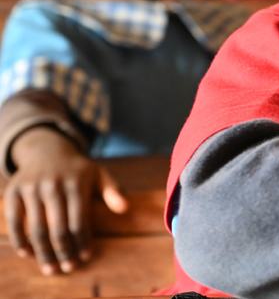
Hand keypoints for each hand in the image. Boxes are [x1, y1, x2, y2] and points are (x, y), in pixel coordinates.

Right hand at [5, 127, 127, 274]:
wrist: (46, 150)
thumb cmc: (77, 170)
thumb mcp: (99, 174)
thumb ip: (113, 191)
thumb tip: (125, 209)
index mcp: (76, 183)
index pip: (79, 221)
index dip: (82, 242)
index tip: (86, 257)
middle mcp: (52, 185)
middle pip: (58, 228)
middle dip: (64, 252)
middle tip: (68, 267)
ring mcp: (31, 188)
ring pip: (36, 228)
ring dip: (43, 252)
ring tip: (50, 267)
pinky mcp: (13, 191)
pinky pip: (14, 221)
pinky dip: (20, 240)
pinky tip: (28, 254)